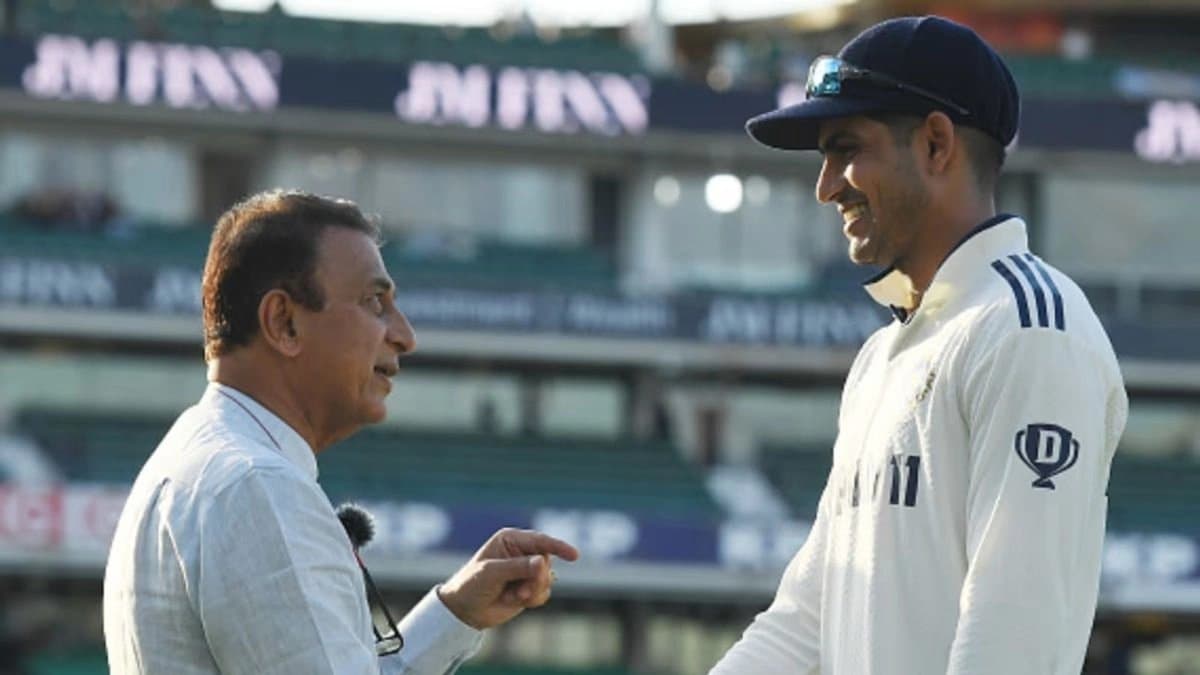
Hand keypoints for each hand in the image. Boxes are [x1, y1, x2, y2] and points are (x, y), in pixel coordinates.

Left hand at [437, 528, 578, 629]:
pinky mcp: (529, 588)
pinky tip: (514, 600)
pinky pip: (544, 592)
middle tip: (521, 591)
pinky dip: (533, 599)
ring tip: (515, 596)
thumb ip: (518, 567)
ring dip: (533, 590)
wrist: (464, 611)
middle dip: (537, 578)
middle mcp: (521, 552)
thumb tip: (542, 563)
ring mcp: (526, 571)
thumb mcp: (492, 573)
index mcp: (511, 540)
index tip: (574, 556)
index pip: (540, 540)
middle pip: (546, 561)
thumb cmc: (471, 585)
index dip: (558, 547)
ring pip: (547, 579)